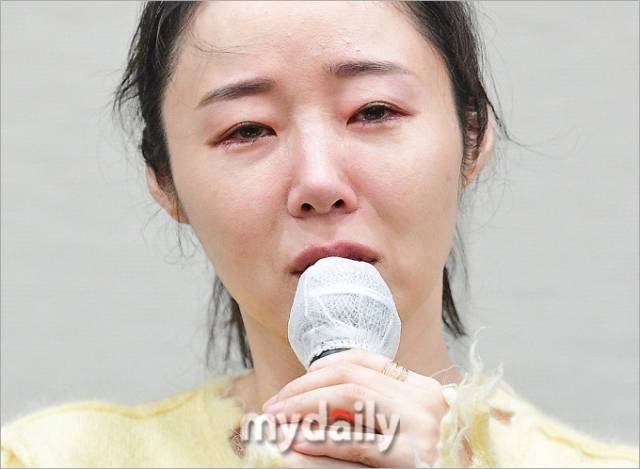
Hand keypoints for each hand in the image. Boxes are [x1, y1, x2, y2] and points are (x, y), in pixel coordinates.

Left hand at [262, 348, 470, 466]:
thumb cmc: (432, 458)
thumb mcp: (411, 423)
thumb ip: (379, 405)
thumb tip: (323, 394)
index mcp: (420, 388)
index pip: (364, 359)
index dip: (323, 366)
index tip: (297, 382)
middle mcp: (421, 399)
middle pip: (349, 375)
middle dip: (304, 386)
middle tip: (275, 403)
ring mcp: (417, 426)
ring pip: (348, 396)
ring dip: (305, 405)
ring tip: (278, 418)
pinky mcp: (408, 457)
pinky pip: (355, 442)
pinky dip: (322, 439)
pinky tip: (298, 442)